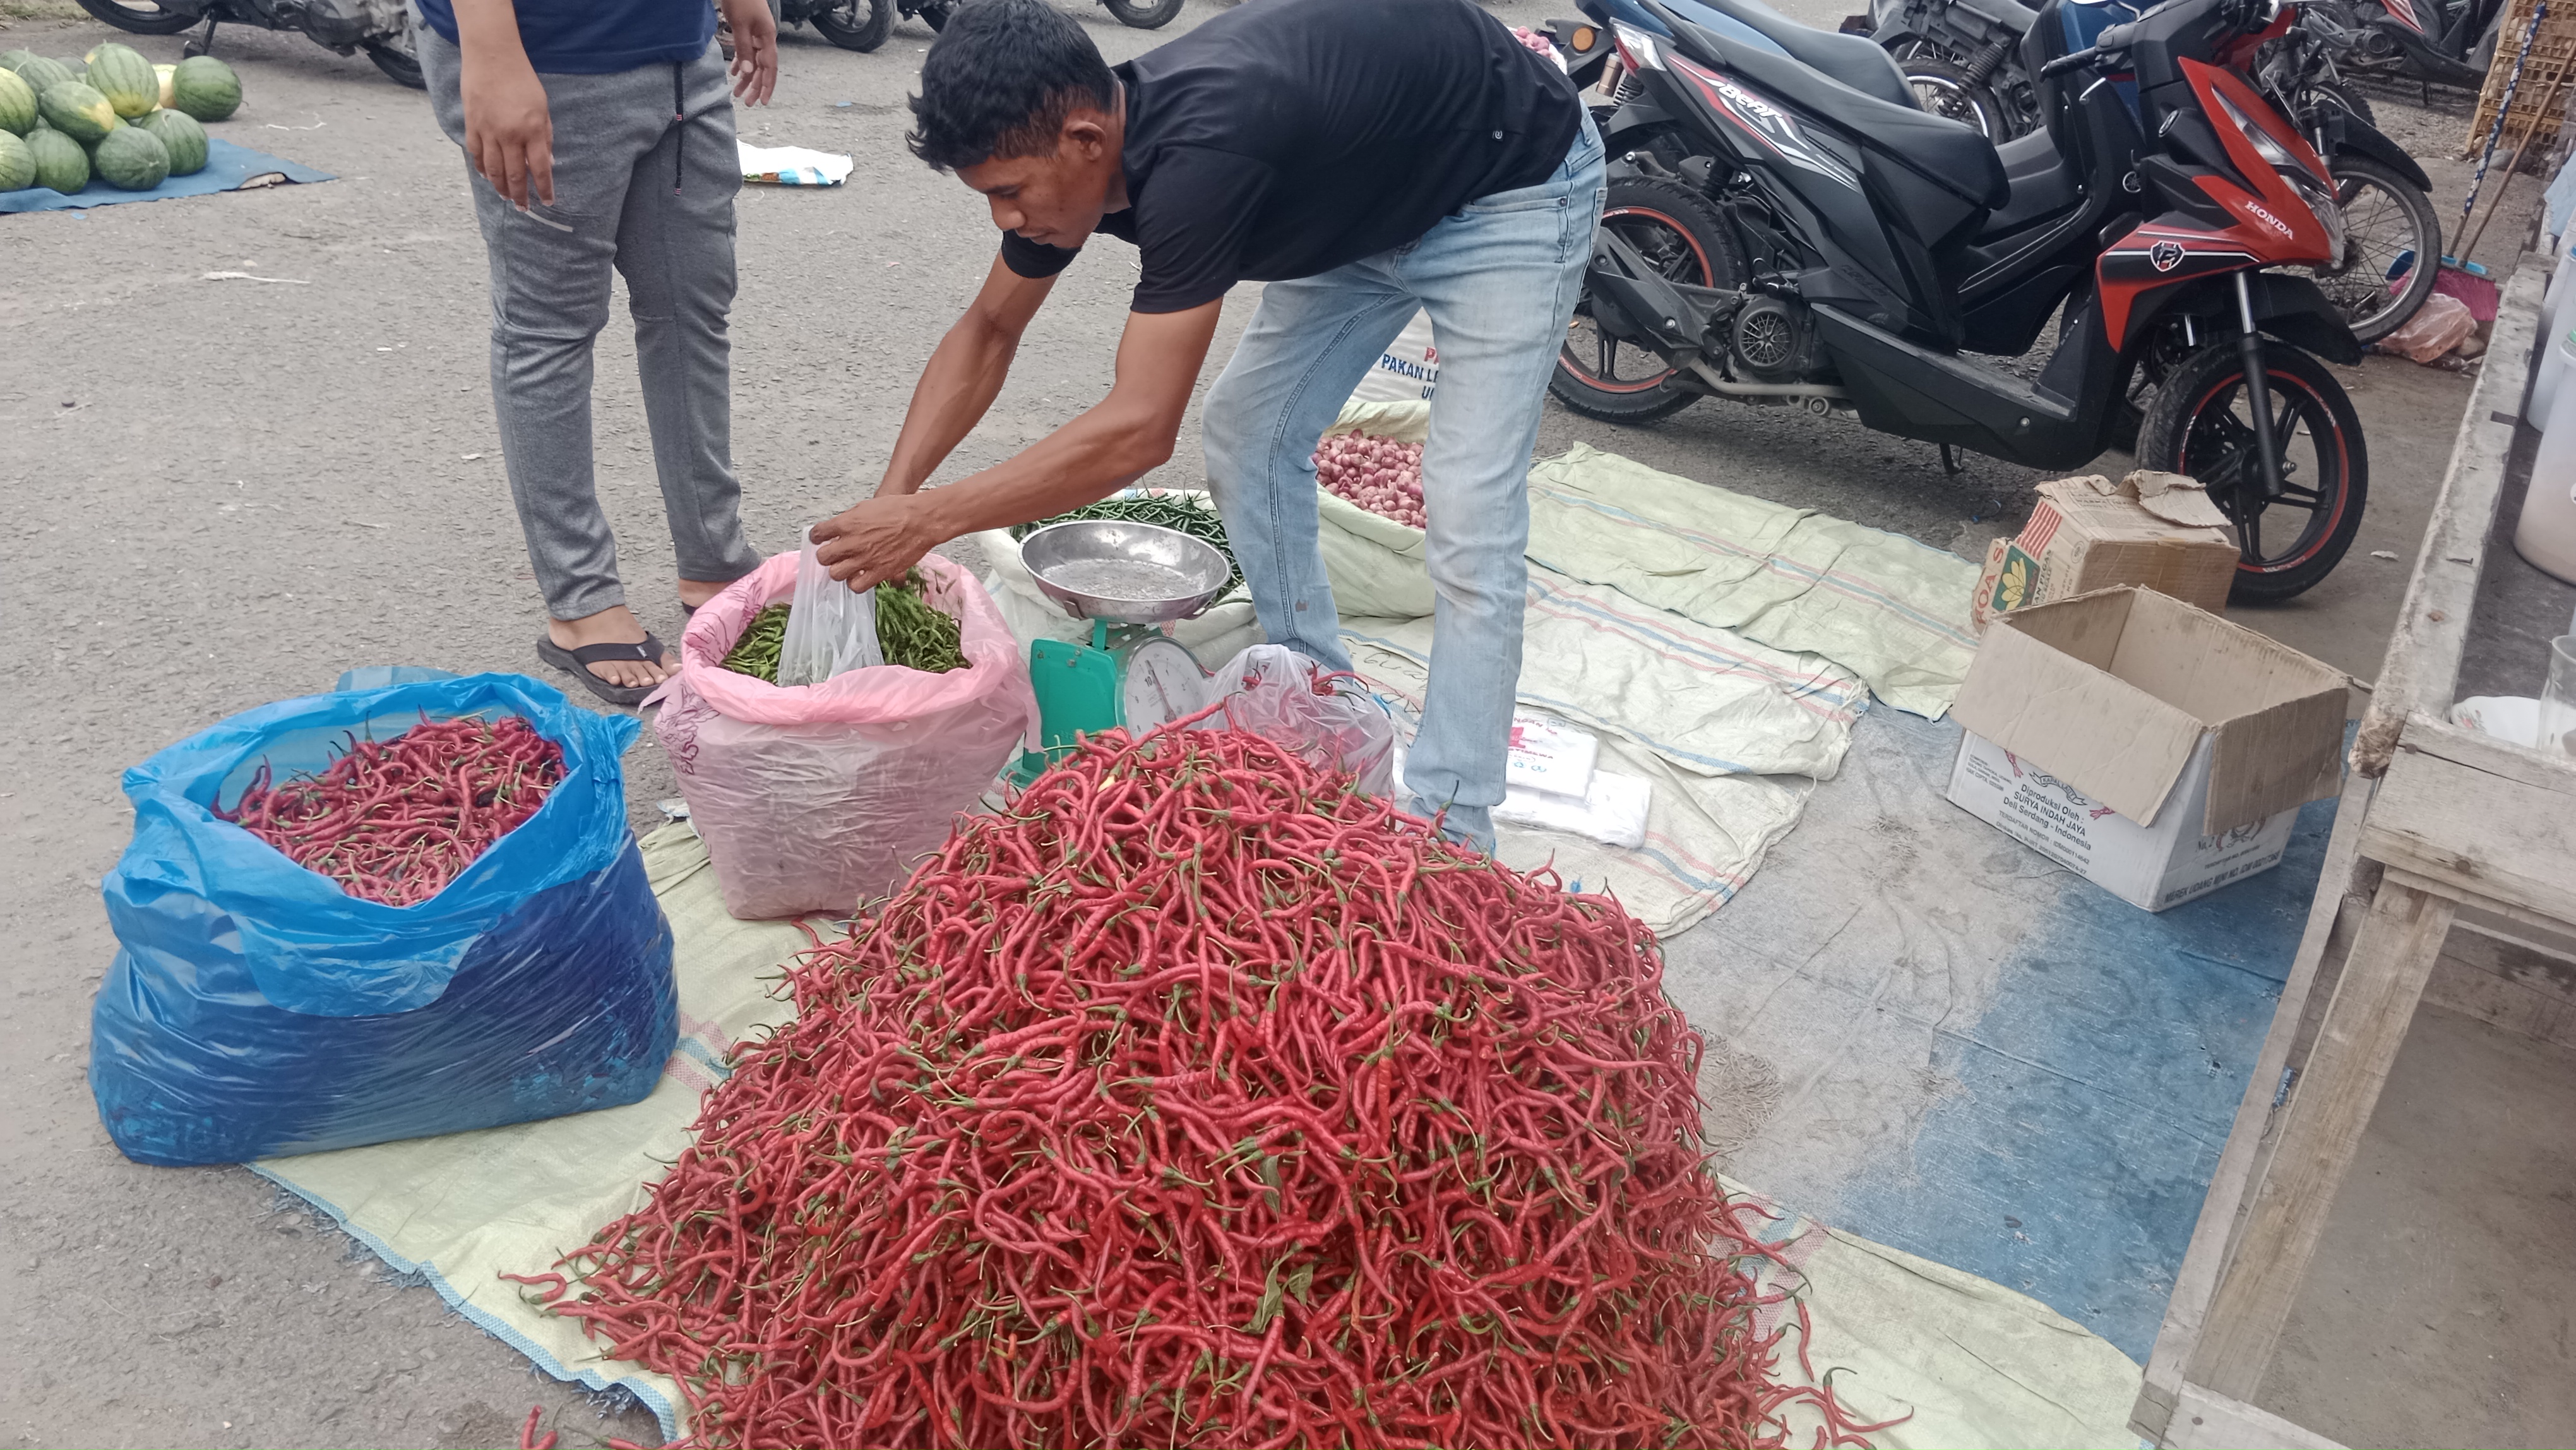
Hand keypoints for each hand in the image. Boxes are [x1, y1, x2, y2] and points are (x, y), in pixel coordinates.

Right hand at [458, 47, 553, 207]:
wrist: (492, 57)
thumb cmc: (522, 80)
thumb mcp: (543, 107)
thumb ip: (545, 136)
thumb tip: (548, 161)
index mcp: (532, 130)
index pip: (540, 169)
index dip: (544, 188)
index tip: (548, 201)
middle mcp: (510, 135)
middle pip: (514, 174)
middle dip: (520, 195)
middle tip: (523, 208)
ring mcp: (488, 131)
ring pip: (493, 169)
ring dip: (500, 187)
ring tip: (506, 197)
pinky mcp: (472, 125)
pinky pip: (476, 154)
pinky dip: (481, 169)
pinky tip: (487, 177)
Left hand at [719, 0, 777, 104]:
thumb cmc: (740, 0)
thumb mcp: (740, 25)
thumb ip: (744, 49)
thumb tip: (749, 73)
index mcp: (767, 38)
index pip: (770, 68)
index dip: (768, 86)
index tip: (764, 102)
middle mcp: (765, 38)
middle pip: (762, 68)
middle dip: (755, 86)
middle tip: (747, 102)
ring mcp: (758, 34)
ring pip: (754, 61)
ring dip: (747, 77)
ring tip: (737, 91)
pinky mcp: (749, 30)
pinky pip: (747, 51)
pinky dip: (742, 62)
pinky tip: (735, 71)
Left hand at [811, 492, 940, 591]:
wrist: (920, 521)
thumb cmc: (898, 510)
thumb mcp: (867, 507)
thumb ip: (849, 520)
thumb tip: (840, 530)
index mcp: (846, 523)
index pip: (818, 534)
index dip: (817, 537)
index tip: (819, 539)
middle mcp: (851, 542)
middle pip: (823, 557)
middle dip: (826, 556)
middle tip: (833, 555)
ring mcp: (864, 559)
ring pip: (836, 574)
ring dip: (839, 570)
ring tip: (847, 567)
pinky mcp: (878, 572)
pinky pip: (856, 585)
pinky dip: (856, 582)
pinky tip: (860, 576)